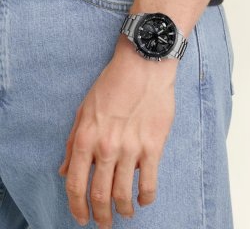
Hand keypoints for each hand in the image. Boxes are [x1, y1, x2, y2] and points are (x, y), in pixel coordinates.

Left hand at [58, 34, 177, 226]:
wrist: (143, 67)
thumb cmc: (113, 84)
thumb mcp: (84, 110)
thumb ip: (73, 142)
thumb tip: (65, 171)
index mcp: (85, 138)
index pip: (75, 185)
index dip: (76, 208)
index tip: (81, 218)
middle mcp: (106, 148)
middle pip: (99, 195)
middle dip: (100, 216)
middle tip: (104, 224)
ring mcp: (131, 149)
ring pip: (123, 194)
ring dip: (123, 211)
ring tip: (125, 215)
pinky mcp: (153, 146)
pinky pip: (149, 182)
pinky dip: (146, 198)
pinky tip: (144, 200)